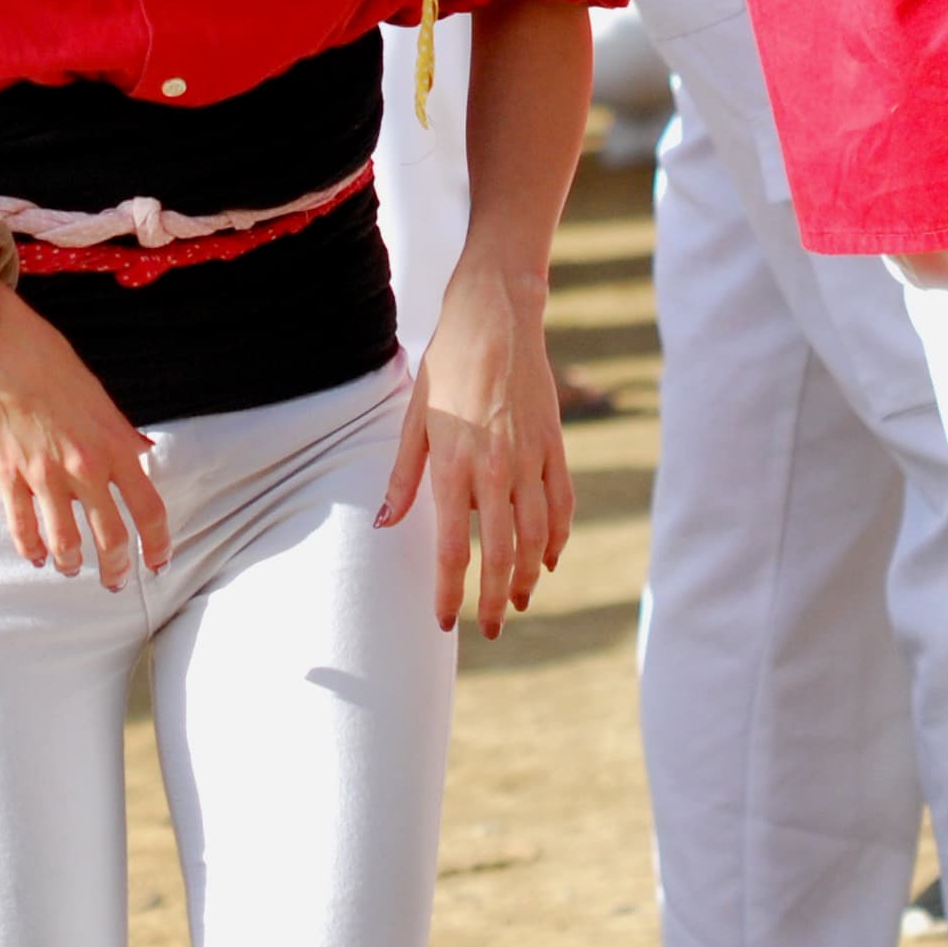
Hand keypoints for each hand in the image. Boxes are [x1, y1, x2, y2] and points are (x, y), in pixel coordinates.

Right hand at [0, 289, 170, 589]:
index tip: (158, 562)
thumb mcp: (96, 395)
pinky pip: (22, 527)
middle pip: (110, 536)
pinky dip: (31, 549)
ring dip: (71, 564)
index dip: (157, 543)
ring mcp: (42, 474)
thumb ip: (119, 433)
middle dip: (116, 568)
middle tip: (115, 581)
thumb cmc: (46, 360)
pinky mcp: (5, 475)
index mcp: (111, 444)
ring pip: (65, 543)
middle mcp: (82, 466)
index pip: (147, 507)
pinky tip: (35, 555)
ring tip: (71, 568)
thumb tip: (142, 455)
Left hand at [381, 256, 570, 637]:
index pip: (455, 548)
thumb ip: (403, 476)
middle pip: (501, 554)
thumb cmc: (446, 363)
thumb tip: (385, 524)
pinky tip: (547, 559)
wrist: (496, 317)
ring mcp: (531, 458)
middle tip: (490, 629)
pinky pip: (562, 505)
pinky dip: (558, 538)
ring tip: (517, 601)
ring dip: (527, 576)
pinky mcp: (556, 445)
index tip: (446, 622)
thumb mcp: (415, 415)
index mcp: (455, 464)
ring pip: (537, 537)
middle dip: (495, 599)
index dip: (451, 592)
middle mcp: (496, 468)